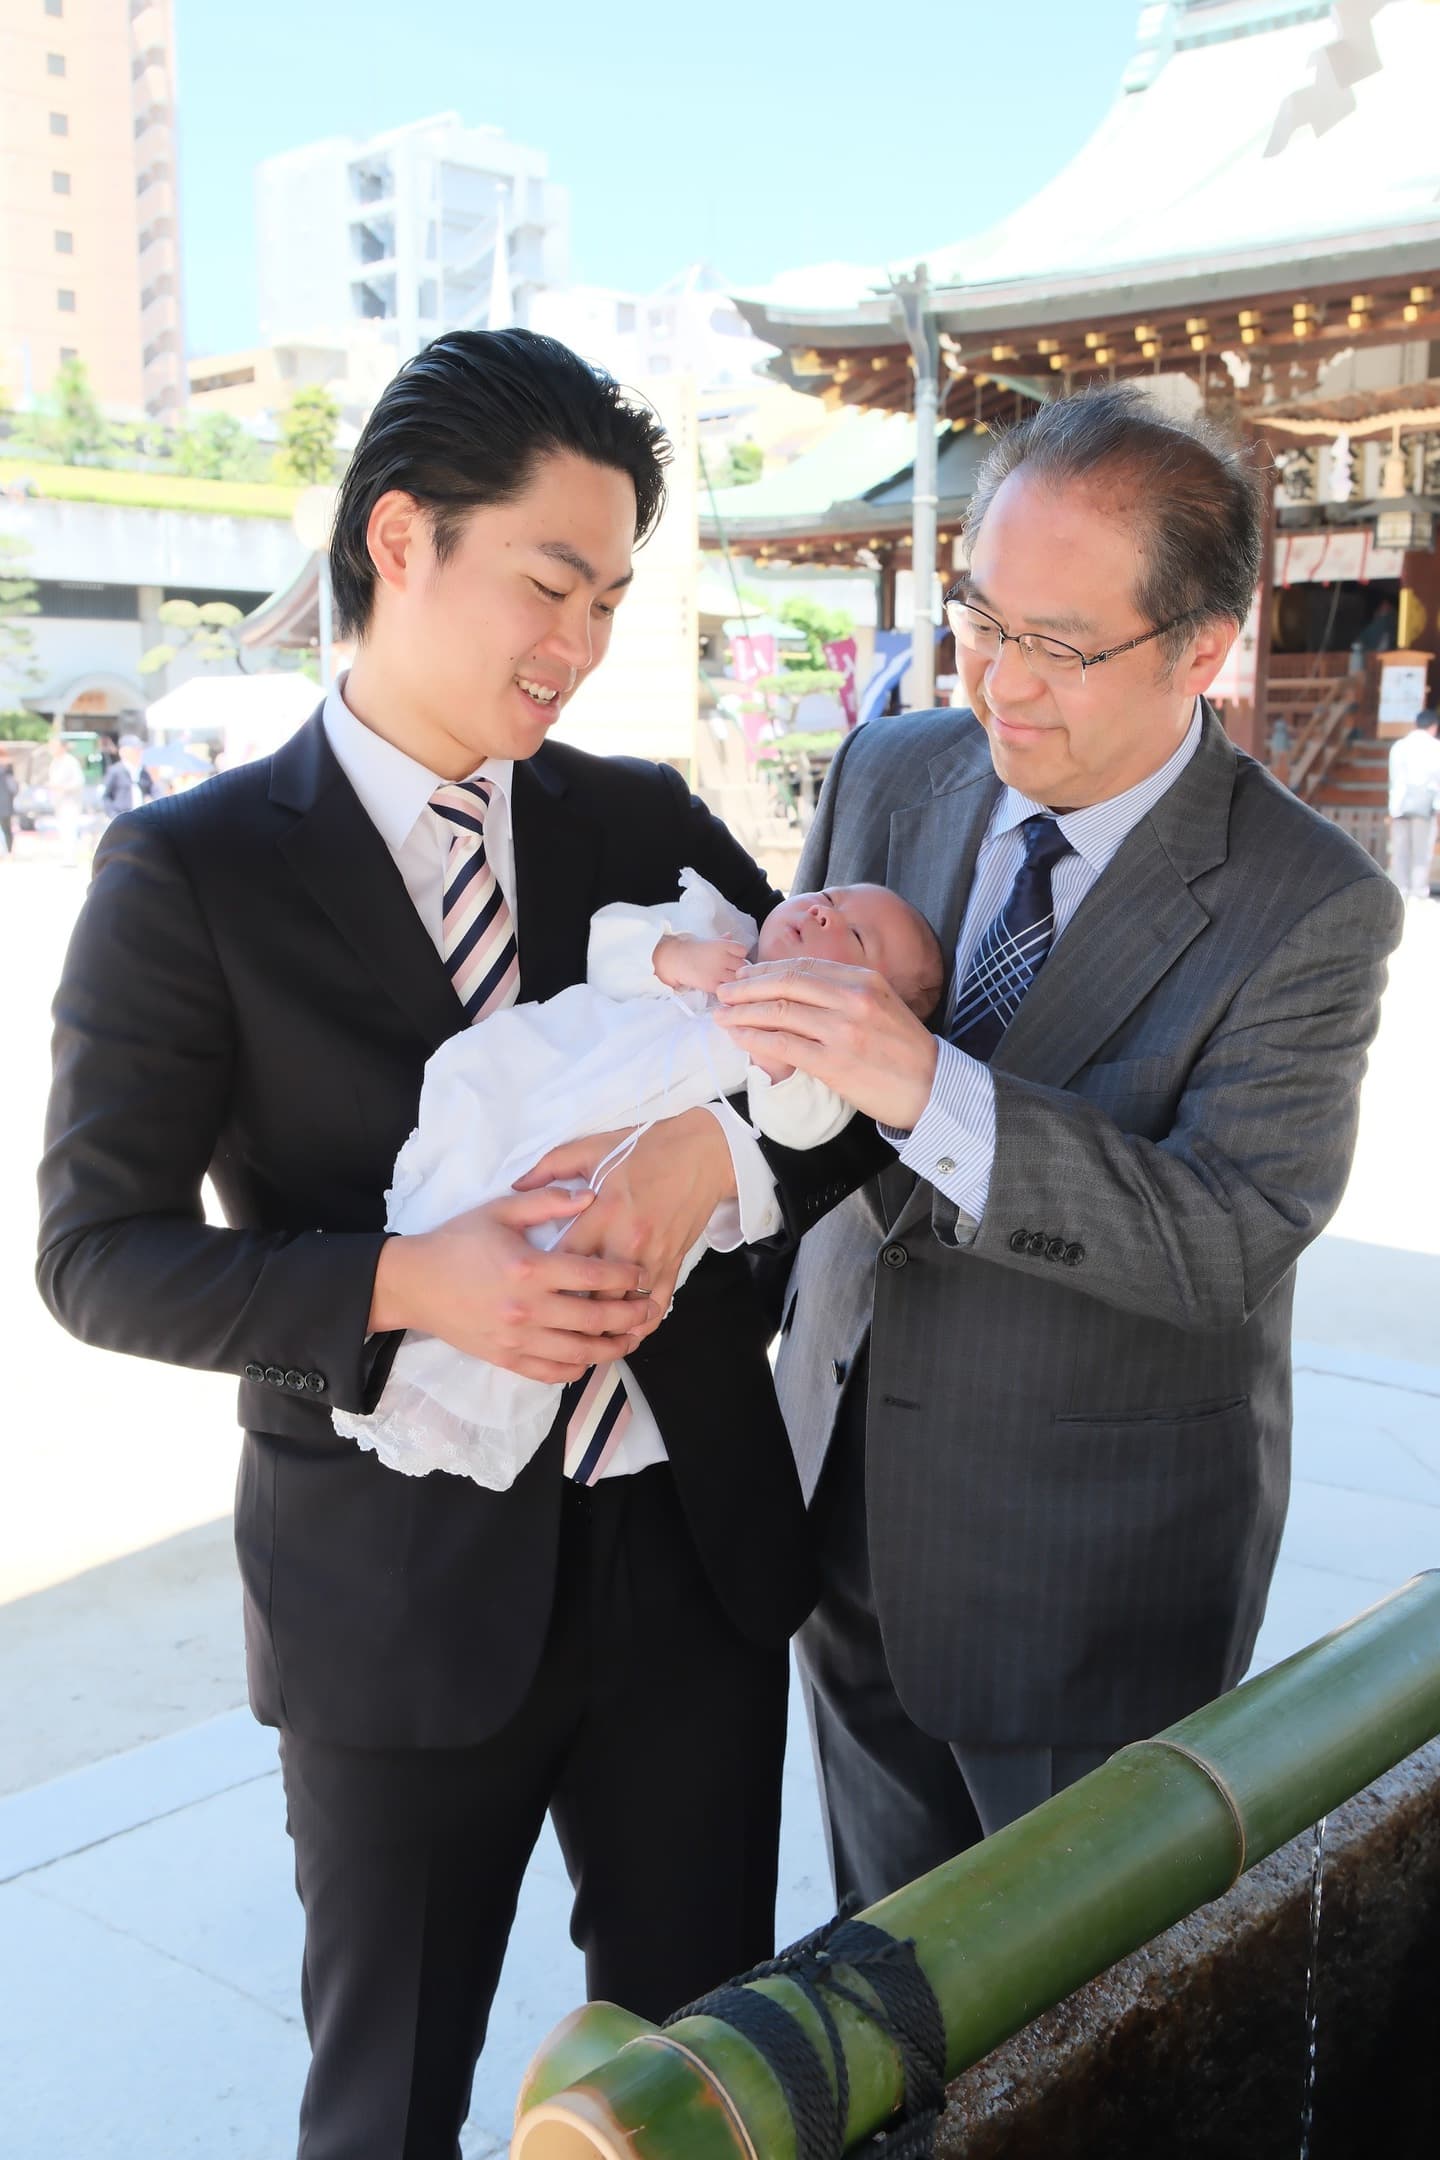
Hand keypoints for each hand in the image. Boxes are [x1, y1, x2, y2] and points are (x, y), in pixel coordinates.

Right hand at [369, 1187, 657, 1384]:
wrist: (414, 1283)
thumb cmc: (457, 1242)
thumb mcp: (499, 1211)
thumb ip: (546, 1202)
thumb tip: (590, 1196)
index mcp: (528, 1268)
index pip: (591, 1275)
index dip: (624, 1276)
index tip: (640, 1274)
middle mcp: (527, 1308)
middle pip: (594, 1318)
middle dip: (629, 1316)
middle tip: (649, 1310)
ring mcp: (516, 1339)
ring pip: (578, 1353)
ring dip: (611, 1348)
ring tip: (630, 1339)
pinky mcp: (505, 1359)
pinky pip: (550, 1372)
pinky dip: (576, 1369)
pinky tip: (589, 1359)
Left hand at [515, 1108, 736, 1335]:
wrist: (703, 1152)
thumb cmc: (646, 1147)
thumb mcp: (592, 1147)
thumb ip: (551, 1167)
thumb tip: (515, 1184)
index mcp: (603, 1212)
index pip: (566, 1260)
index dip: (544, 1279)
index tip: (529, 1289)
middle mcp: (627, 1241)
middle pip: (592, 1293)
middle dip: (570, 1310)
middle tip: (548, 1321)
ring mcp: (653, 1257)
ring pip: (624, 1308)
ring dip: (605, 1325)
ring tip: (582, 1339)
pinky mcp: (674, 1264)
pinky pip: (656, 1305)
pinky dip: (641, 1324)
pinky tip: (625, 1334)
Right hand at [654, 933, 749, 996]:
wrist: (673, 959)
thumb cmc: (689, 949)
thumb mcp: (707, 941)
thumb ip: (721, 940)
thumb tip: (730, 935)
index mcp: (723, 945)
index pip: (743, 951)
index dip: (740, 957)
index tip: (734, 960)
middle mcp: (723, 957)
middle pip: (742, 966)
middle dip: (739, 971)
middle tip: (732, 973)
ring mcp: (718, 972)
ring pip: (737, 980)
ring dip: (734, 982)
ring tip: (727, 982)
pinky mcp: (712, 985)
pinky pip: (726, 990)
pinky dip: (725, 990)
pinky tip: (720, 988)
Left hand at [716, 959, 938, 1130]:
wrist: (932, 1089)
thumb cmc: (905, 1051)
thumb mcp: (882, 1005)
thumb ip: (847, 993)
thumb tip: (801, 990)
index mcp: (865, 979)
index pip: (806, 966)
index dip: (769, 969)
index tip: (746, 975)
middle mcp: (852, 998)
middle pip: (787, 983)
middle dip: (748, 986)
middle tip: (723, 992)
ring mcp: (842, 1030)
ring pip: (779, 1011)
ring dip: (743, 1012)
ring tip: (721, 1014)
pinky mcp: (833, 1063)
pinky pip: (782, 1044)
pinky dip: (754, 1038)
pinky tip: (738, 1037)